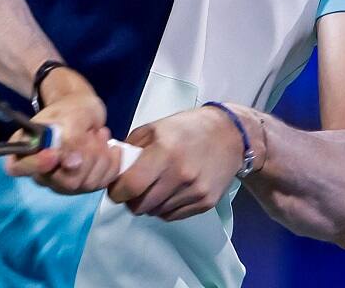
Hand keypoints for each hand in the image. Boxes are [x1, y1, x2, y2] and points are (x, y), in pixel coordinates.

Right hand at [5, 67, 121, 194]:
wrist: (86, 113)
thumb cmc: (72, 109)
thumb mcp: (73, 115)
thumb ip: (71, 138)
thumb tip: (72, 164)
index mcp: (26, 149)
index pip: (18, 167)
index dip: (36, 164)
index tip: (54, 154)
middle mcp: (40, 172)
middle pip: (65, 182)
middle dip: (87, 155)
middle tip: (93, 133)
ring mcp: (61, 183)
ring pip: (87, 184)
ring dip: (101, 156)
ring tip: (100, 135)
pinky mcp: (82, 186)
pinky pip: (102, 183)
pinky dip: (113, 163)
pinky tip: (111, 148)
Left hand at [106, 106, 244, 221]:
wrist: (230, 135)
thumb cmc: (188, 128)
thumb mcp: (155, 128)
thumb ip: (131, 149)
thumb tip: (113, 169)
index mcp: (164, 152)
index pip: (130, 186)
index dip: (117, 191)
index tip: (116, 188)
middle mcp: (180, 174)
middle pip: (140, 206)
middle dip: (131, 200)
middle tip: (134, 190)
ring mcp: (194, 191)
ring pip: (156, 213)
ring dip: (150, 204)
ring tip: (156, 187)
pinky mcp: (205, 203)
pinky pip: (173, 216)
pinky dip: (166, 208)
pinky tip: (171, 192)